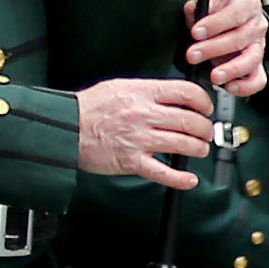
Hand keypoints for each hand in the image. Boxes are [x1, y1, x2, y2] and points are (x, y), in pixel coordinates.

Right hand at [74, 78, 216, 188]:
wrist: (63, 127)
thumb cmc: (89, 108)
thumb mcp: (120, 87)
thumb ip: (148, 91)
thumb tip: (173, 95)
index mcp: (142, 93)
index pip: (186, 93)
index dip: (203, 102)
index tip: (206, 109)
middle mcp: (143, 115)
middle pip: (190, 120)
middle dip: (205, 129)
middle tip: (205, 132)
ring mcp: (138, 139)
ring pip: (182, 144)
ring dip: (198, 149)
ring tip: (199, 150)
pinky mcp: (130, 161)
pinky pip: (162, 172)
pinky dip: (180, 179)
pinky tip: (190, 180)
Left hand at [183, 0, 268, 100]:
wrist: (228, 13)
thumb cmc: (217, 6)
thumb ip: (199, 6)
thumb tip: (195, 17)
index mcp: (247, 3)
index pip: (234, 14)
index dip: (215, 24)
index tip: (195, 32)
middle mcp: (257, 24)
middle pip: (240, 38)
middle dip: (213, 49)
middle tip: (191, 55)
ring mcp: (259, 46)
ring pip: (251, 60)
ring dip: (231, 69)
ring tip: (214, 76)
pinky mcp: (257, 64)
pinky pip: (258, 79)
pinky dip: (246, 86)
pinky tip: (228, 87)